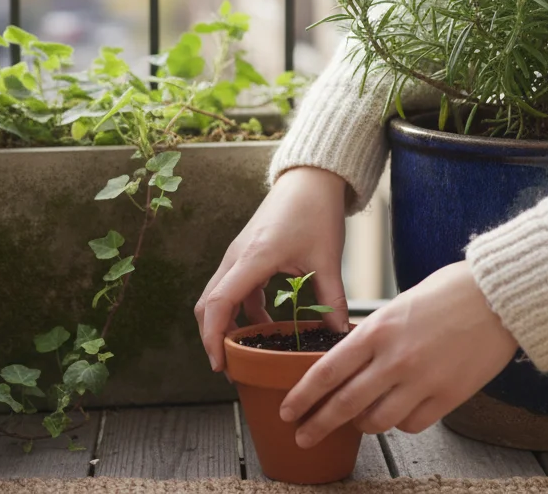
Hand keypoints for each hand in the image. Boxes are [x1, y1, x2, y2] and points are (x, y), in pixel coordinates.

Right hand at [195, 166, 349, 371]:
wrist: (309, 180)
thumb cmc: (316, 212)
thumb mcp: (328, 259)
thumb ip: (333, 300)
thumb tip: (340, 336)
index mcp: (253, 258)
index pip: (219, 304)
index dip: (213, 338)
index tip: (219, 364)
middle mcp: (237, 257)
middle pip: (207, 304)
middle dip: (212, 338)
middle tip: (229, 367)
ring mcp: (238, 255)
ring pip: (217, 297)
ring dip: (226, 324)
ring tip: (246, 351)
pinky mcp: (245, 255)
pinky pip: (232, 288)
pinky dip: (241, 310)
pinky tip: (264, 324)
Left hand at [279, 261, 517, 447]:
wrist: (499, 298)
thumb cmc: (448, 293)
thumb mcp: (397, 306)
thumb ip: (372, 337)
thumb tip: (349, 365)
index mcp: (377, 330)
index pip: (327, 371)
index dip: (303, 396)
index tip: (288, 410)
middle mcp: (394, 359)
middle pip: (344, 403)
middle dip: (318, 424)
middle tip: (303, 435)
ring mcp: (422, 381)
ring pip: (376, 421)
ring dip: (361, 424)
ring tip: (358, 421)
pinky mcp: (448, 397)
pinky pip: (411, 424)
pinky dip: (399, 422)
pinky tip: (399, 412)